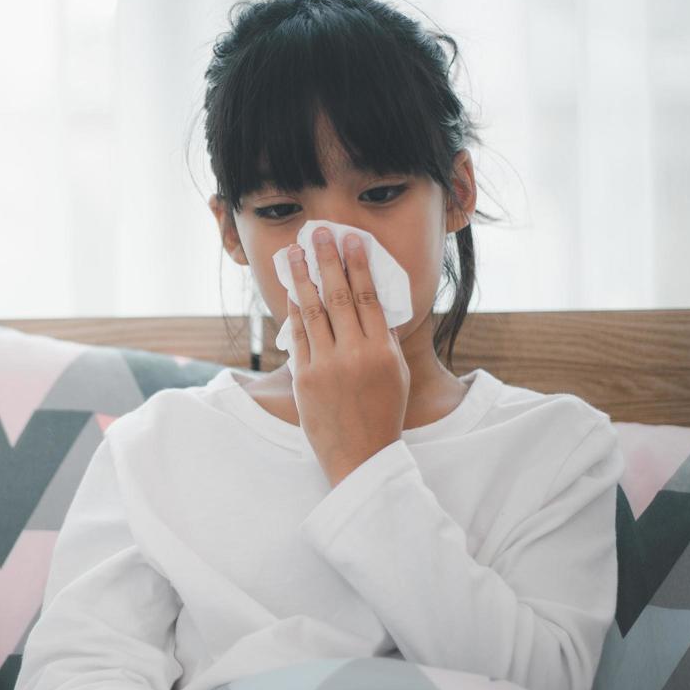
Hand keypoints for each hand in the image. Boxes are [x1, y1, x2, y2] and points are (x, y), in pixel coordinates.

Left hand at [284, 227, 409, 485]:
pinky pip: (297, 337)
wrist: (361, 456)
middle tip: (318, 233)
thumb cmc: (383, 412)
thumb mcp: (397, 374)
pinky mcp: (303, 379)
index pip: (369, 296)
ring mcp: (326, 366)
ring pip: (312, 311)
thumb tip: (376, 301)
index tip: (352, 240)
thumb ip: (386, 338)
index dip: (359, 265)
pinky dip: (293, 311)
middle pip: (338, 296)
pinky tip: (292, 291)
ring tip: (296, 254)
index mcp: (382, 351)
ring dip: (303, 278)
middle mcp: (354, 354)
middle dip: (327, 260)